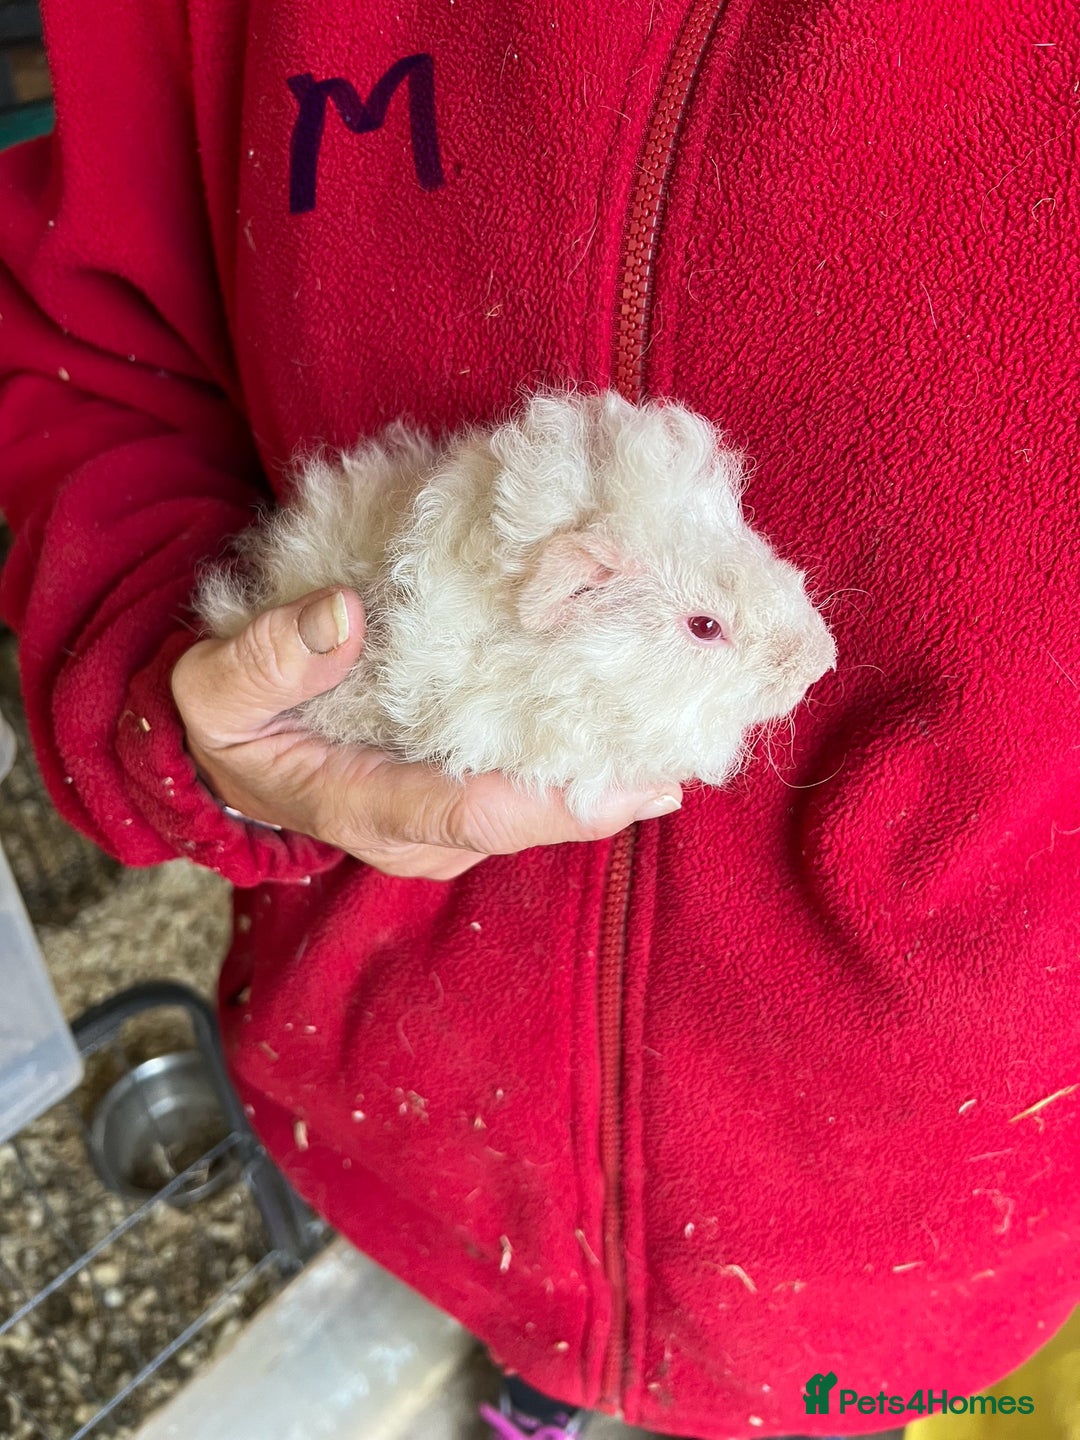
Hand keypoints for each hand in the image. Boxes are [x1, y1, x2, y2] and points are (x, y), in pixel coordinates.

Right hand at [170, 588, 682, 879]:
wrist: (229, 756)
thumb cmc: (225, 725)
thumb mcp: (216, 690)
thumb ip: (267, 660)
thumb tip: (343, 615)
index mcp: (365, 807)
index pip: (472, 816)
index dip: (555, 803)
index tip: (636, 779)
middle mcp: (421, 832)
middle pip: (530, 818)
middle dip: (608, 789)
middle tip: (689, 739)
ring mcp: (444, 821)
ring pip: (540, 807)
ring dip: (607, 772)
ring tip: (682, 719)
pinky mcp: (458, 795)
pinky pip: (531, 785)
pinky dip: (581, 756)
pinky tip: (631, 713)